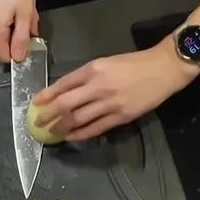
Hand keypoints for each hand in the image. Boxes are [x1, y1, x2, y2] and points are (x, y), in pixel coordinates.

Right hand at [0, 0, 37, 62]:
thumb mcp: (25, 13)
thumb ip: (22, 38)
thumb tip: (19, 58)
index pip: (4, 56)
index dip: (18, 53)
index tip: (30, 42)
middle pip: (4, 45)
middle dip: (19, 37)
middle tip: (29, 20)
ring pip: (3, 34)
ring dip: (16, 26)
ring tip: (23, 9)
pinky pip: (0, 24)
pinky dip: (10, 19)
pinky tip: (16, 6)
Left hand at [33, 45, 198, 140]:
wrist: (163, 69)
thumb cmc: (134, 63)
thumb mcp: (106, 62)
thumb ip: (86, 76)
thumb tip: (65, 91)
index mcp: (93, 69)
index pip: (63, 84)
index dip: (47, 96)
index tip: (36, 103)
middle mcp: (98, 86)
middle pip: (66, 105)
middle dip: (48, 115)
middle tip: (38, 123)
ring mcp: (110, 103)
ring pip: (78, 119)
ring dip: (62, 128)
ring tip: (52, 133)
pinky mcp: (121, 117)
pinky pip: (95, 129)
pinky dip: (81, 134)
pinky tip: (72, 137)